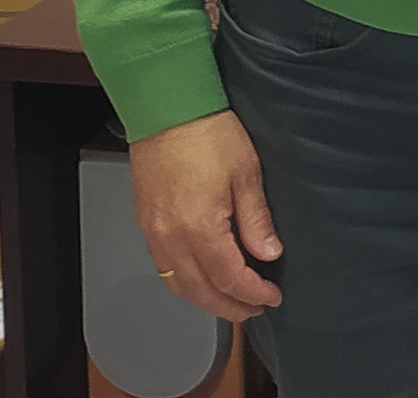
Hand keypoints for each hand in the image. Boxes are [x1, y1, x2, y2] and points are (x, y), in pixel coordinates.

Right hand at [128, 111, 282, 321]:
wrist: (167, 109)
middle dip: (229, 306)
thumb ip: (256, 219)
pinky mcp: (145, 223)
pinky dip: (184, 282)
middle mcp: (170, 238)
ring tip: (232, 300)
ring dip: (205, 299)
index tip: (272, 296)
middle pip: (199, 291)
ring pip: (177, 284)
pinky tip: (202, 278)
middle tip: (256, 309)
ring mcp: (153, 232)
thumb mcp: (246, 173)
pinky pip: (163, 267)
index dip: (252, 293)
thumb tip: (269, 254)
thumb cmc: (209, 134)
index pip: (228, 277)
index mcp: (198, 228)